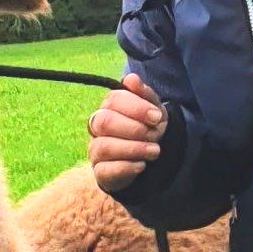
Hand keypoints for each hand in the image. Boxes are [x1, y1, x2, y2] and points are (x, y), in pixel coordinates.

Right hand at [87, 70, 167, 190]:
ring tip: (155, 151)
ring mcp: (96, 150)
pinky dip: (127, 167)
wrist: (150, 158)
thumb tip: (131, 79)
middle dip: (135, 129)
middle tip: (155, 135)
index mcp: (109, 107)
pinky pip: (106, 169)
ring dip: (134, 148)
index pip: (114, 100)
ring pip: (104, 146)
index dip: (136, 108)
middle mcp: (97, 127)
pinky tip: (142, 165)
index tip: (157, 117)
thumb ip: (144, 94)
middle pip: (105, 122)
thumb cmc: (149, 129)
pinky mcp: (100, 172)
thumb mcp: (153, 110)